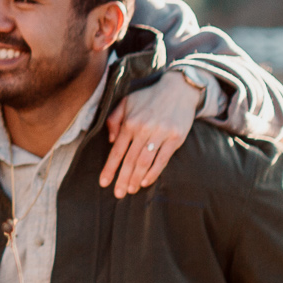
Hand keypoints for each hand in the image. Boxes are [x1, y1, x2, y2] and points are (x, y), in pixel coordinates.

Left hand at [99, 71, 203, 196]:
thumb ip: (114, 119)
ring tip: (130, 190)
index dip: (110, 168)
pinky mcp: (175, 138)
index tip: (104, 183)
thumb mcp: (126, 102)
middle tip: (118, 194)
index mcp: (130, 122)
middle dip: (122, 179)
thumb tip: (110, 140)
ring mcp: (160, 134)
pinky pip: (162, 160)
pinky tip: (145, 182)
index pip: (117, 150)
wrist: (178, 89)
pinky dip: (153, 173)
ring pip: (144, 162)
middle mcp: (143, 129)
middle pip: (130, 160)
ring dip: (136, 178)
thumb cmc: (149, 97)